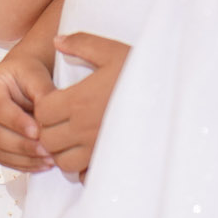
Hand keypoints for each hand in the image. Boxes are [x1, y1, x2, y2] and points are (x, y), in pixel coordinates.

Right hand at [0, 48, 56, 172]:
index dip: (17, 122)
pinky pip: (0, 158)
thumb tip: (51, 117)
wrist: (17, 81)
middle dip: (23, 145)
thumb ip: (44, 93)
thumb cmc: (23, 75)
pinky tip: (39, 163)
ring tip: (48, 158)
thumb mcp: (36, 75)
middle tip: (47, 150)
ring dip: (24, 158)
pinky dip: (21, 164)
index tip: (37, 132)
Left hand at [34, 33, 129, 176]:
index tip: (56, 101)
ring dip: (63, 151)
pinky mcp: (113, 160)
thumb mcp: (111, 50)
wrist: (174, 91)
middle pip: (48, 139)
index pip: (42, 112)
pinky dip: (82, 168)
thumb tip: (57, 42)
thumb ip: (81, 44)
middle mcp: (84, 127)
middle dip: (49, 131)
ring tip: (74, 137)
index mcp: (79, 99)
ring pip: (64, 161)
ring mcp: (98, 147)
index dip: (44, 107)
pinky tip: (90, 151)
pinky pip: (85, 175)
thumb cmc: (143, 70)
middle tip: (62, 120)